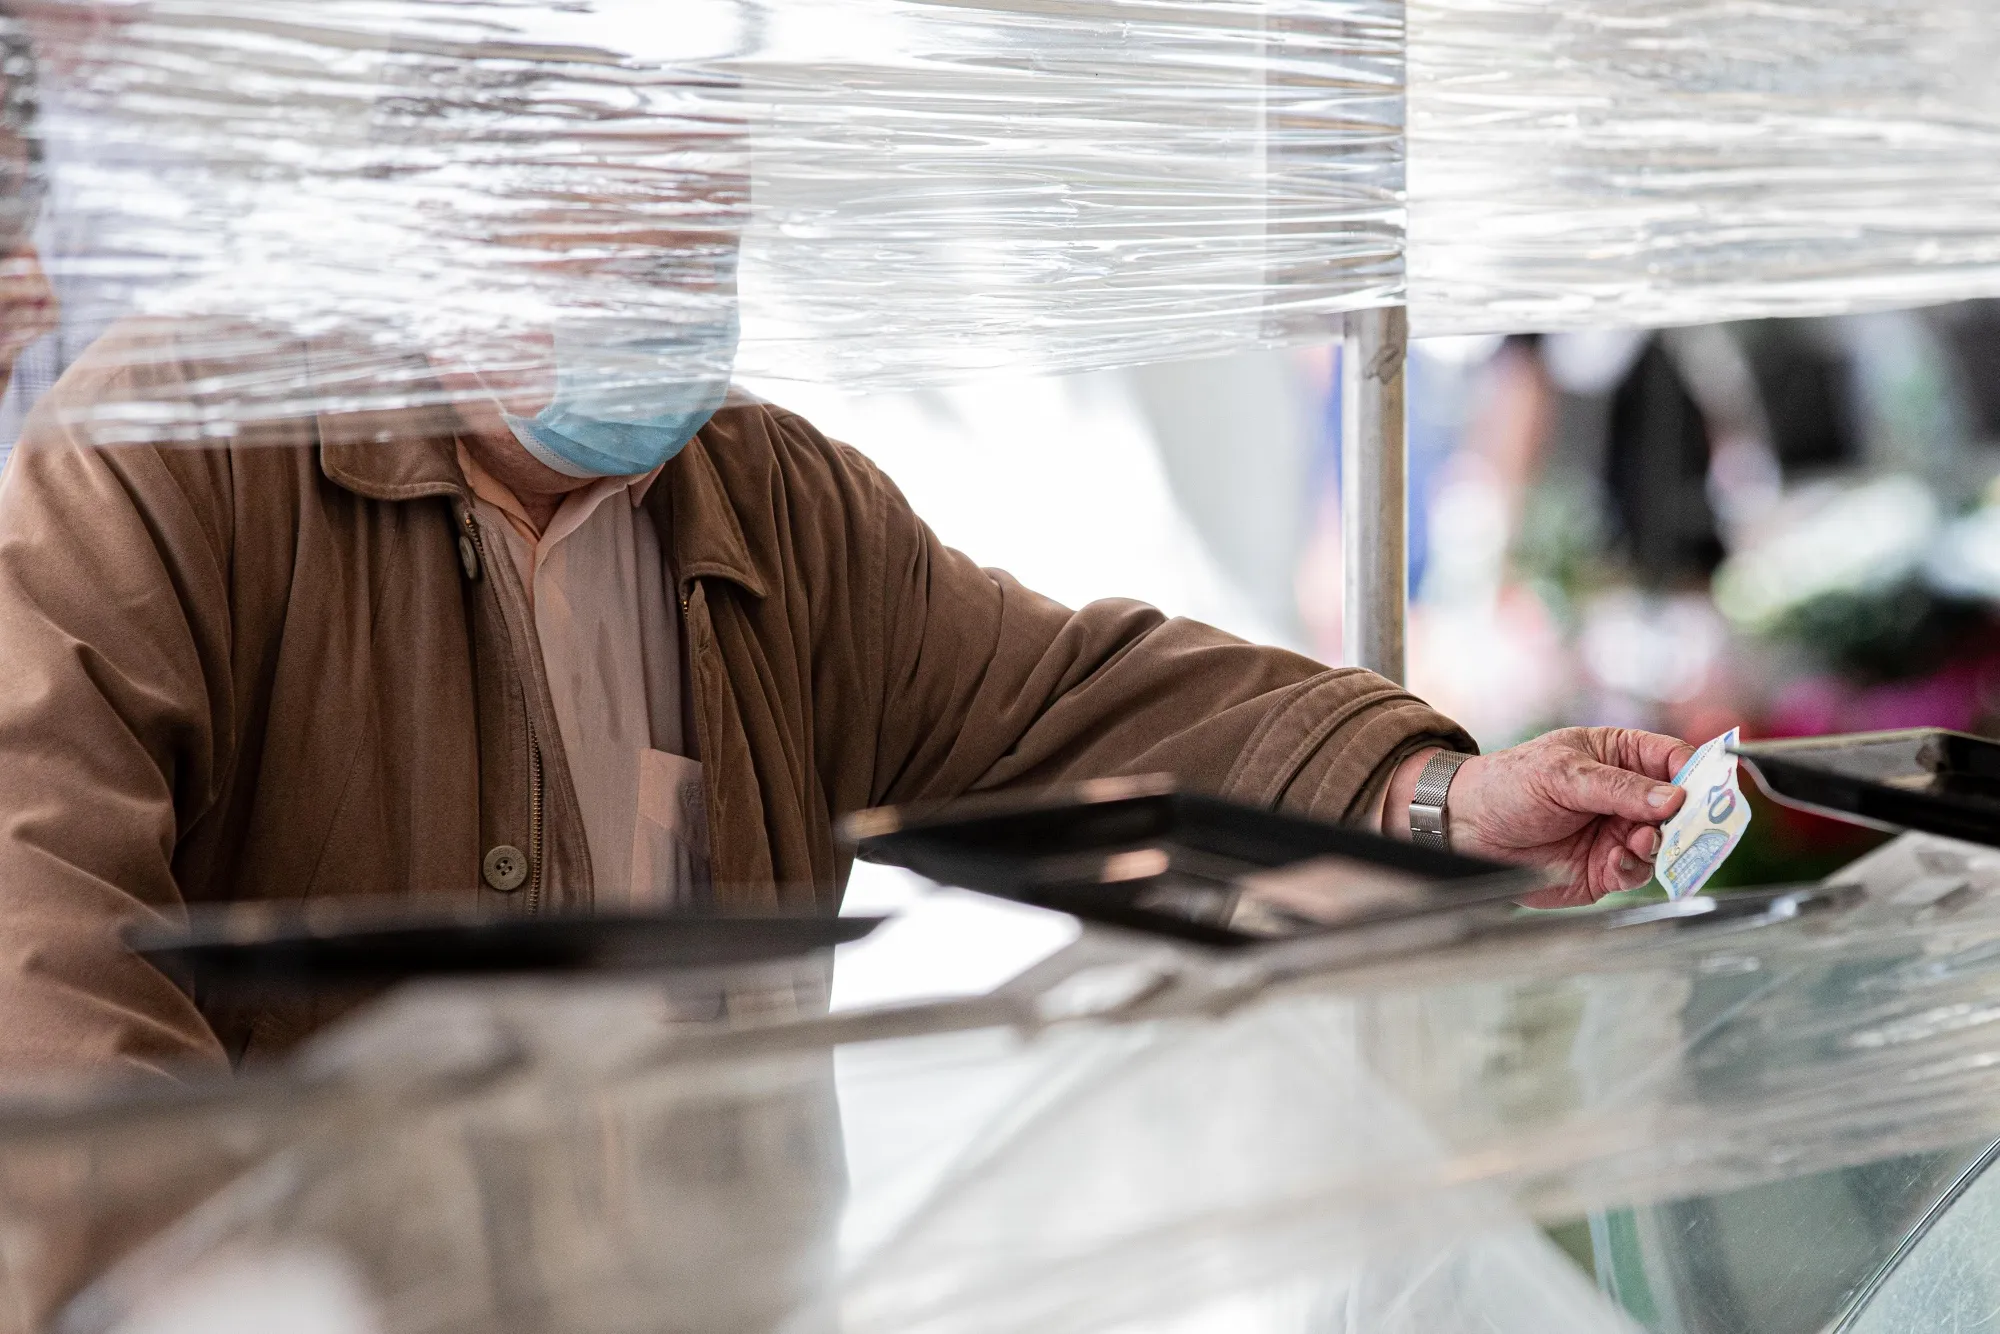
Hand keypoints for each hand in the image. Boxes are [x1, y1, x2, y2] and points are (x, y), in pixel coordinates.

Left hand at [1387, 727, 1696, 907]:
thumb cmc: (1508, 784)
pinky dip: (1636, 866)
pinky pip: (1638, 870)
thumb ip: (1618, 787)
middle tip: (1690, 825)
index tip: (1712, 788)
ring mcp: (1618, 832)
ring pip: (1665, 842)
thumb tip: (1673, 798)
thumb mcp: (1562, 774)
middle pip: (1680, 806)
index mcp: (1619, 755)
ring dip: (1661, 843)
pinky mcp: (1606, 868)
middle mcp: (1626, 795)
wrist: (1467, 826)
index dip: (1697, 772)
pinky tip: (1619, 859)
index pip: (1674, 759)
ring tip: (1641, 840)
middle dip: (1688, 816)